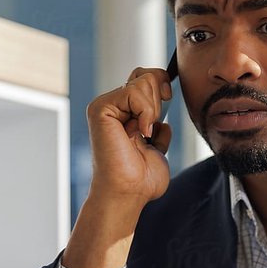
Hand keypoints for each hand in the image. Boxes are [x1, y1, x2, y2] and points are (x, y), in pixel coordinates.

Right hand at [87, 67, 172, 206]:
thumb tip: (165, 124)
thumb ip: (158, 131)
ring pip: (144, 80)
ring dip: (153, 109)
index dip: (161, 86)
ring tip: (144, 133)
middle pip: (147, 74)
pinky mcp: (100, 109)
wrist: (129, 193)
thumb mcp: (157, 148)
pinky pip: (134, 92)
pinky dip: (146, 113)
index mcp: (126, 114)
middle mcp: (114, 107)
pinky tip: (140, 132)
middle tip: (150, 128)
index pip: (146, 79)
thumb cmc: (141, 179)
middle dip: (159, 99)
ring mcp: (106, 106)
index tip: (166, 106)